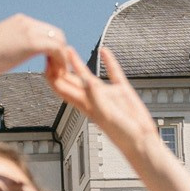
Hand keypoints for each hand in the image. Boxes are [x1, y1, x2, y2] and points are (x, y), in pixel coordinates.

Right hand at [0, 13, 65, 77]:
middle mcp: (26, 23)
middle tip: (56, 67)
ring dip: (60, 57)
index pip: (44, 29)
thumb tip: (10, 52)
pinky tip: (53, 74)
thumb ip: (10, 44)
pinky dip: (59, 62)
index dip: (50, 45)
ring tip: (55, 73)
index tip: (49, 60)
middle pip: (56, 33)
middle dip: (59, 50)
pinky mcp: (32, 43)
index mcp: (18, 21)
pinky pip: (57, 50)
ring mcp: (30, 31)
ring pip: (59, 40)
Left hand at [45, 44, 156, 159]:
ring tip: (68, 48)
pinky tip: (104, 51)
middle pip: (68, 80)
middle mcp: (92, 98)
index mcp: (84, 104)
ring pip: (87, 75)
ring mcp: (106, 94)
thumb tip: (85, 80)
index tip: (48, 58)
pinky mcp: (122, 91)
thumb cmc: (122, 134)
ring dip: (76, 62)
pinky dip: (108, 61)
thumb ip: (96, 96)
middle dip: (59, 67)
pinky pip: (113, 72)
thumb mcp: (105, 114)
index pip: (61, 87)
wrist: (141, 142)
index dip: (53, 73)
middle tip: (52, 49)